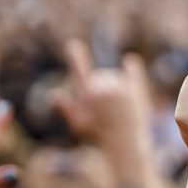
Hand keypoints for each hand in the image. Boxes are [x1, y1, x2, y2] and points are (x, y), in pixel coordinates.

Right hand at [53, 41, 150, 162]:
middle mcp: (103, 88)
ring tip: (118, 108)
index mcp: (86, 94)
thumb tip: (53, 95)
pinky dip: (132, 69)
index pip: (79, 71)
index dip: (76, 58)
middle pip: (100, 76)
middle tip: (106, 109)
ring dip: (116, 87)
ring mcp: (119, 87)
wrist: (124, 143)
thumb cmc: (99, 136)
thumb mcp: (78, 124)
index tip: (73, 44)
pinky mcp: (135, 89)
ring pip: (115, 77)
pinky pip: (132, 72)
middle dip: (102, 87)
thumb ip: (66, 108)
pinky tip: (130, 61)